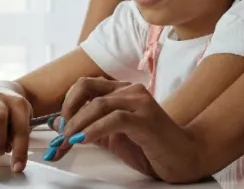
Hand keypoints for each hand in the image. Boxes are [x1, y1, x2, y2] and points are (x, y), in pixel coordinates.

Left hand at [44, 78, 204, 182]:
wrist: (185, 158)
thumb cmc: (151, 147)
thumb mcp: (112, 137)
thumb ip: (88, 128)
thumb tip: (58, 124)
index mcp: (122, 91)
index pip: (86, 85)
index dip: (67, 103)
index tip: (58, 126)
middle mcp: (131, 91)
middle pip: (87, 88)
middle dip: (67, 112)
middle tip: (59, 135)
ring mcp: (140, 102)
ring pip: (98, 104)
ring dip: (76, 125)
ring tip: (67, 142)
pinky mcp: (146, 119)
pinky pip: (114, 119)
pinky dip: (94, 130)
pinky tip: (84, 141)